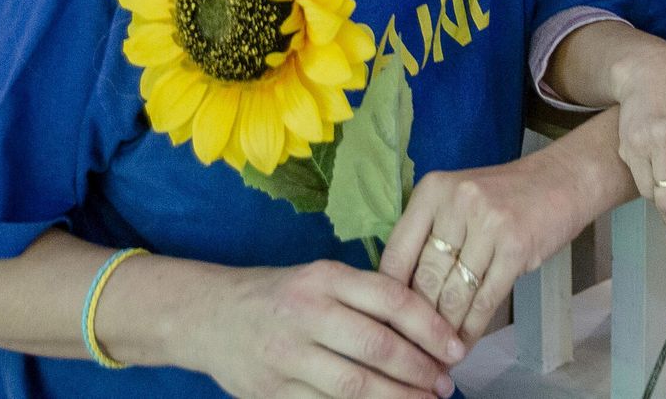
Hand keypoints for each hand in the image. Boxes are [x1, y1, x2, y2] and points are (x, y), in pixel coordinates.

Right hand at [185, 259, 463, 398]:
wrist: (209, 315)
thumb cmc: (282, 295)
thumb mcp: (322, 278)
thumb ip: (368, 296)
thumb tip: (429, 326)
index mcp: (325, 278)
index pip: (391, 300)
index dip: (430, 326)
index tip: (456, 347)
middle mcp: (306, 313)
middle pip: (376, 347)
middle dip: (419, 370)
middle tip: (445, 383)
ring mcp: (285, 355)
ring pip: (353, 386)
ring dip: (397, 398)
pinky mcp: (270, 391)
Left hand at [380, 154, 584, 346]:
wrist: (563, 180)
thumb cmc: (506, 195)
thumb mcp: (458, 200)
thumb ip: (430, 235)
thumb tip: (402, 293)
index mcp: (433, 190)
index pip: (397, 252)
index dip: (390, 295)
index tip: (388, 323)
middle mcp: (457, 203)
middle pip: (425, 277)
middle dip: (418, 320)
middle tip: (413, 348)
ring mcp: (488, 224)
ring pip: (454, 294)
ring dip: (445, 331)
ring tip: (437, 353)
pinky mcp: (516, 247)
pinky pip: (485, 300)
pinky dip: (473, 328)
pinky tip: (465, 343)